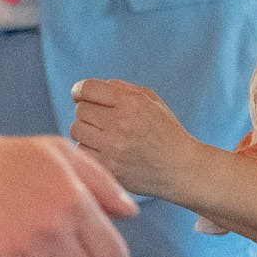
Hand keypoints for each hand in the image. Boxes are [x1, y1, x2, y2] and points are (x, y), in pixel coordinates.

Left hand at [68, 79, 204, 199]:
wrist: (180, 168)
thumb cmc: (164, 130)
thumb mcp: (150, 100)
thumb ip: (120, 88)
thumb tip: (85, 90)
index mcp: (131, 103)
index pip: (87, 88)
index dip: (79, 90)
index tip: (80, 96)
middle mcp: (120, 124)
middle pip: (80, 110)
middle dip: (88, 112)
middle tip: (102, 120)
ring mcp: (113, 148)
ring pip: (77, 130)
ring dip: (86, 131)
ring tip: (103, 135)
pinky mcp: (109, 168)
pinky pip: (81, 151)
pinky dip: (88, 149)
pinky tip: (103, 151)